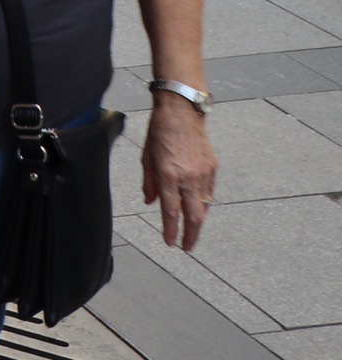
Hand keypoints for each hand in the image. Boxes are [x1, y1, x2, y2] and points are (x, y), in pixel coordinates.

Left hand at [141, 99, 217, 251]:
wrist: (182, 111)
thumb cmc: (159, 131)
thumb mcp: (146, 156)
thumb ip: (149, 182)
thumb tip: (150, 202)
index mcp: (168, 175)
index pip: (170, 211)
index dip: (170, 230)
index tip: (170, 243)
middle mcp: (188, 177)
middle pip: (192, 215)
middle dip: (190, 235)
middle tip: (187, 248)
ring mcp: (203, 173)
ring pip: (203, 206)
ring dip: (198, 221)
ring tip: (192, 233)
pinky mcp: (212, 167)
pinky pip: (209, 192)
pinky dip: (204, 203)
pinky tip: (199, 209)